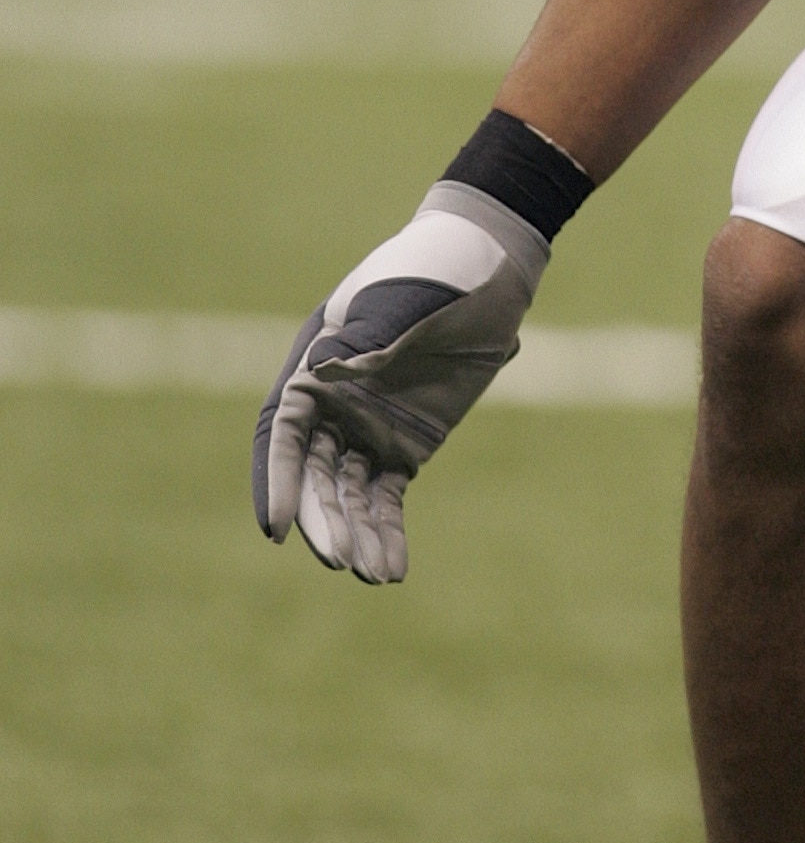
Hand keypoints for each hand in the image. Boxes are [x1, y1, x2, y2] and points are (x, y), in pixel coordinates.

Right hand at [251, 187, 548, 583]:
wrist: (490, 268)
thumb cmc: (436, 271)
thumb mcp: (401, 298)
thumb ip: (367, 337)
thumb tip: (327, 372)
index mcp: (316, 367)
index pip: (283, 436)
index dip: (277, 482)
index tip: (278, 528)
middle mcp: (333, 405)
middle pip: (316, 475)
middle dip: (324, 519)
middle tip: (339, 560)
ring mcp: (367, 428)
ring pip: (350, 494)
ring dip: (356, 534)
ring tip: (372, 575)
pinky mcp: (405, 446)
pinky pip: (387, 497)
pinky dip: (387, 531)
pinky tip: (393, 569)